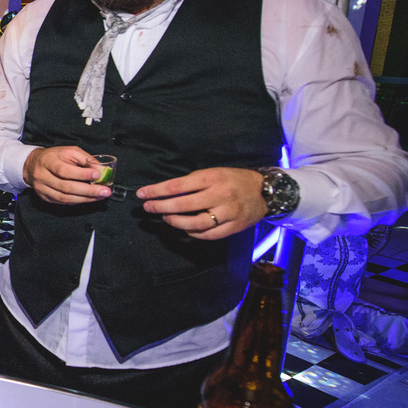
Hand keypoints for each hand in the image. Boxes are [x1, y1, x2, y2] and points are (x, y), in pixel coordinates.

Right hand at [22, 146, 111, 204]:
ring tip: (99, 196)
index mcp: (48, 161)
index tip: (97, 175)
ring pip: (65, 198)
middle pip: (66, 187)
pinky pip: (63, 202)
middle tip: (104, 191)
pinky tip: (88, 199)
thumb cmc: (54, 157)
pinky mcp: (45, 197)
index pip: (64, 170)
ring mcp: (43, 189)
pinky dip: (77, 201)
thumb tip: (100, 169)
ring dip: (85, 198)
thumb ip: (85, 159)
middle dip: (88, 190)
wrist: (33, 164)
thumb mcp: (69, 151)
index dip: (82, 174)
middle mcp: (43, 176)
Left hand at [137, 167, 267, 239]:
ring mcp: (228, 212)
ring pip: (195, 223)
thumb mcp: (213, 173)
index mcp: (212, 177)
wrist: (265, 191)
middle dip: (161, 207)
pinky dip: (193, 233)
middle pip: (183, 204)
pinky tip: (184, 228)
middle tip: (148, 208)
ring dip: (176, 222)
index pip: (177, 185)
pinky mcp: (234, 226)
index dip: (157, 191)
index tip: (142, 194)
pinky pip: (208, 234)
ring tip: (166, 218)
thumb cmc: (233, 179)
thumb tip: (165, 193)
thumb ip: (192, 182)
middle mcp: (220, 194)